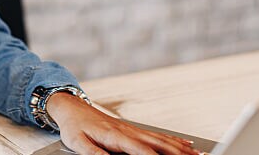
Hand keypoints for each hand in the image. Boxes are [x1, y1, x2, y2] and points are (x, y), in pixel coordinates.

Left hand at [47, 93, 200, 154]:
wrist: (72, 108)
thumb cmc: (74, 127)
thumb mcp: (78, 143)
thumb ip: (94, 154)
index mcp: (116, 137)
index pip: (142, 151)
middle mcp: (129, 132)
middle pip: (161, 145)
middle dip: (180, 154)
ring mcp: (134, 130)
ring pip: (164, 140)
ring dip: (183, 149)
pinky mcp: (134, 129)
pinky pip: (159, 135)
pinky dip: (175, 140)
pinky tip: (186, 145)